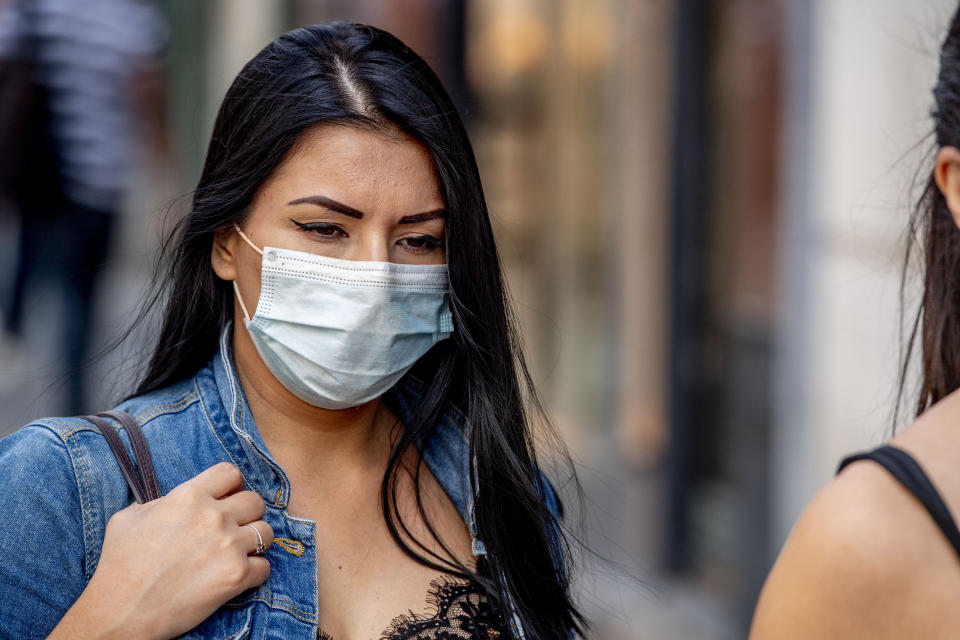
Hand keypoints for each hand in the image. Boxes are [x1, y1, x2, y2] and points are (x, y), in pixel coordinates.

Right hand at [51, 462, 273, 639]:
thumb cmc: (119, 566)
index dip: (230, 486)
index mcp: (188, 496)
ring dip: (255, 542)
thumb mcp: (128, 518)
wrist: (120, 613)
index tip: (226, 498)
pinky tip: (237, 576)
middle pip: (255, 501)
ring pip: (266, 532)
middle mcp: (213, 516)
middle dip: (247, 514)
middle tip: (233, 529)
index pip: (230, 473)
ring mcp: (228, 546)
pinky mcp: (237, 576)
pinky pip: (265, 567)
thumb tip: (171, 501)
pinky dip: (255, 572)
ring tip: (238, 553)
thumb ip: (158, 502)